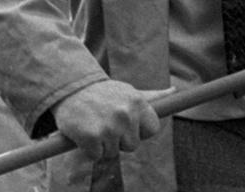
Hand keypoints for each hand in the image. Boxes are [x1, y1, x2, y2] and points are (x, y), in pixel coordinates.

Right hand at [51, 80, 165, 159]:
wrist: (70, 89)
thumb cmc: (103, 93)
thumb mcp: (129, 91)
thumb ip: (152, 97)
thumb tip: (174, 91)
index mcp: (138, 103)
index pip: (152, 130)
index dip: (140, 131)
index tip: (129, 126)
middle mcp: (126, 115)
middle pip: (132, 145)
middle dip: (120, 140)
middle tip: (107, 124)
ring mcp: (109, 127)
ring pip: (113, 153)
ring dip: (103, 145)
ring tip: (95, 125)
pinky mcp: (91, 138)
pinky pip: (96, 156)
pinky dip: (89, 149)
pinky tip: (85, 132)